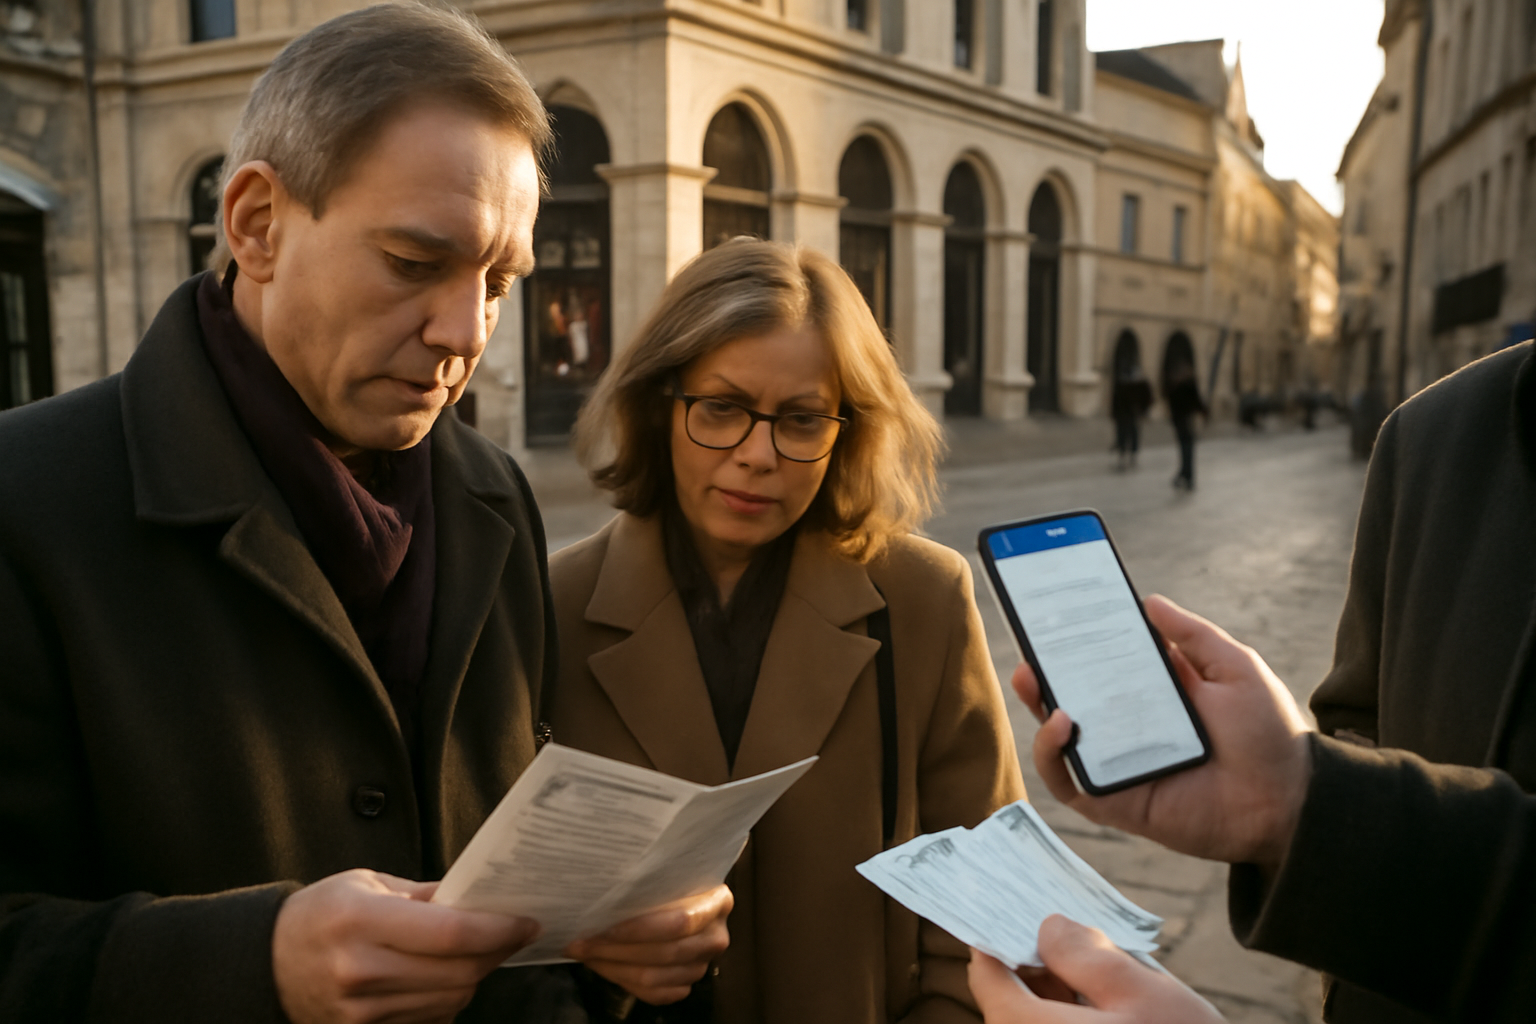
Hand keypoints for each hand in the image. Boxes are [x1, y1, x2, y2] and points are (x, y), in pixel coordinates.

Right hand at [272, 868, 539, 1023]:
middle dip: (496, 952)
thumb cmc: (321, 912)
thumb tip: (480, 897)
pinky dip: (449, 997)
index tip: (526, 920)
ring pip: (450, 999)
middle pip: (458, 972)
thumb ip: (425, 894)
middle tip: (512, 932)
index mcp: (361, 920)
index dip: (498, 929)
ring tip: (479, 950)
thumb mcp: (367, 884)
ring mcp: (361, 1010)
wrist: (265, 963)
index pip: (451, 933)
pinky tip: (444, 975)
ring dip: (475, 975)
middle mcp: (361, 969)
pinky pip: (430, 1018)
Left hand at [566, 884, 732, 1004]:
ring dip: (612, 967)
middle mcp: (716, 936)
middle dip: (615, 949)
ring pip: (654, 977)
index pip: (680, 921)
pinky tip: (603, 965)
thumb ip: (647, 882)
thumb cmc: (669, 881)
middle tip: (582, 942)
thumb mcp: (667, 873)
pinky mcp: (688, 984)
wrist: (685, 898)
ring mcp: (703, 964)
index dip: (640, 927)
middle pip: (665, 952)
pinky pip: (654, 993)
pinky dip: (623, 982)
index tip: (603, 925)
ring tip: (586, 952)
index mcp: (718, 902)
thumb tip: (599, 892)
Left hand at [968, 916, 1225, 1022]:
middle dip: (1041, 963)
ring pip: (1039, 1019)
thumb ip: (1086, 953)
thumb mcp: (1140, 991)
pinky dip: (1076, 1017)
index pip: (986, 976)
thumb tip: (1049, 928)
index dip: (999, 936)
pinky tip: (1111, 1003)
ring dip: (1062, 992)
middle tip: (1069, 929)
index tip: (1017, 908)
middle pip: (1012, 1000)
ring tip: (1100, 965)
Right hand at [1012, 595, 1312, 868]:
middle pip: (1071, 699)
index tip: (1053, 616)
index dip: (1075, 644)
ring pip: (1058, 741)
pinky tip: (1062, 725)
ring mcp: (1118, 766)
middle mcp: (1129, 729)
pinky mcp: (1114, 802)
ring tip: (1034, 680)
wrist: (1289, 799)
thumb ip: (1192, 635)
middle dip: (1041, 674)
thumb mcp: (1235, 667)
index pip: (1102, 666)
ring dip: (1037, 709)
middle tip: (1028, 647)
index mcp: (1154, 696)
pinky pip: (1067, 784)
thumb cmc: (1269, 734)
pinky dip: (1050, 756)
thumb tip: (1150, 601)